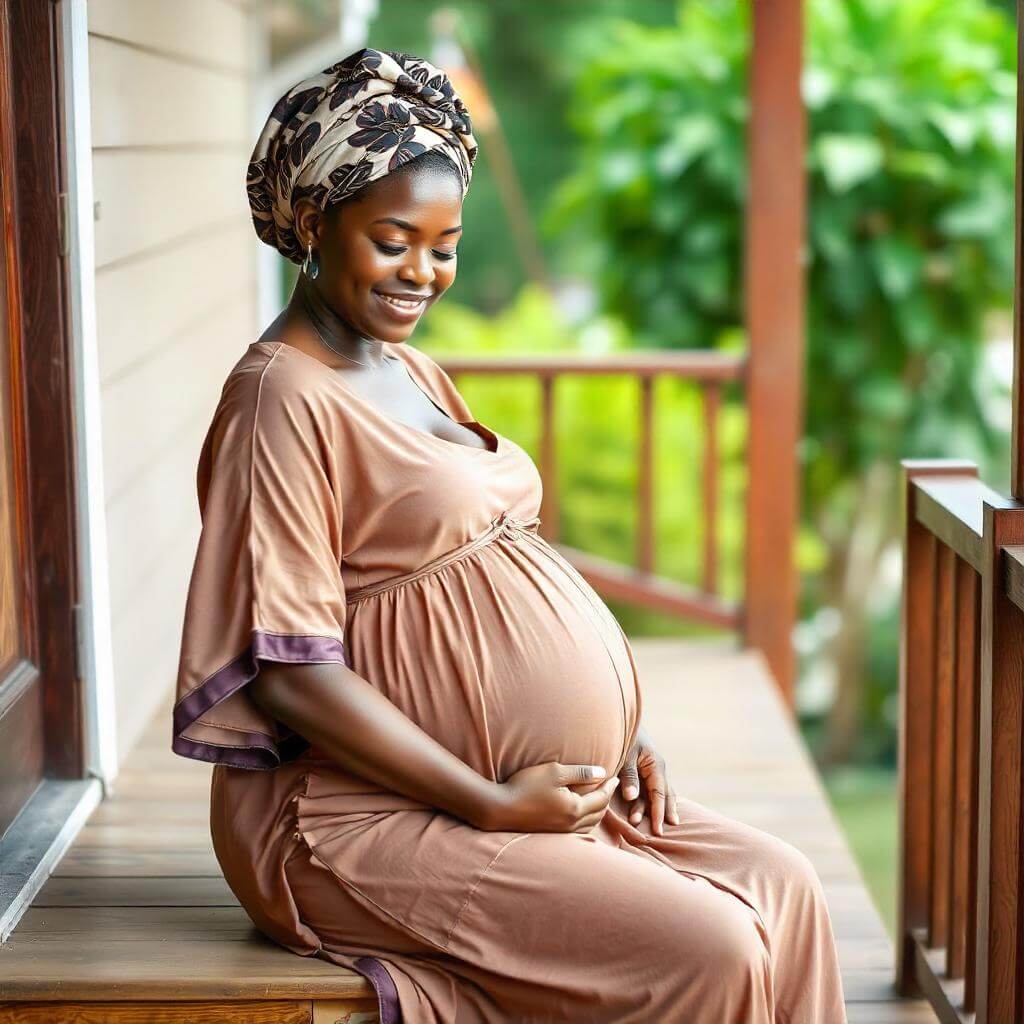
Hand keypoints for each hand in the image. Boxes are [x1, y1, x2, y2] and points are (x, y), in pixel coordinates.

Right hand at [481, 762, 619, 833]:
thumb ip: (580, 772)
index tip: (615, 777)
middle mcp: (572, 824)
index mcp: (574, 808)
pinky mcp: (553, 835)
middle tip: (609, 787)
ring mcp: (562, 833)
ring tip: (599, 800)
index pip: (601, 798)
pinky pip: (580, 831)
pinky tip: (582, 815)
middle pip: (598, 813)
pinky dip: (587, 822)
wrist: (500, 809)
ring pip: (590, 824)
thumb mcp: (553, 771)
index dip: (609, 787)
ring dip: (598, 812)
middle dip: (606, 799)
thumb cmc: (525, 786)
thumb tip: (602, 773)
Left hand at [618, 725, 679, 835]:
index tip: (659, 829)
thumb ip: (629, 776)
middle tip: (661, 833)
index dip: (659, 812)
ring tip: (659, 825)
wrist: (622, 719)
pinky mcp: (646, 769)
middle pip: (664, 795)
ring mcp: (653, 769)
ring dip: (657, 808)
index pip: (659, 794)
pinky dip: (657, 800)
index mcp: (655, 764)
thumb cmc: (624, 736)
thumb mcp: (625, 755)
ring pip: (660, 792)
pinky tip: (658, 810)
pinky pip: (654, 788)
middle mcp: (657, 768)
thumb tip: (632, 797)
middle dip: (663, 813)